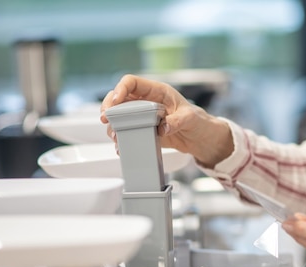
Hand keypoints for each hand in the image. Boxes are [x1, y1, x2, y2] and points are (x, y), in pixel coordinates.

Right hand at [100, 74, 233, 167]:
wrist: (200, 138)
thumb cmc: (197, 122)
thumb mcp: (190, 119)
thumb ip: (177, 120)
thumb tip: (163, 127)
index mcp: (157, 91)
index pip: (132, 82)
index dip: (120, 89)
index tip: (115, 102)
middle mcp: (146, 101)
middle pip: (119, 97)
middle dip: (109, 106)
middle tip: (105, 119)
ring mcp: (142, 116)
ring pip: (119, 115)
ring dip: (113, 125)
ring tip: (114, 135)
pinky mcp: (143, 130)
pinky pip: (126, 131)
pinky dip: (121, 138)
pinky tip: (120, 146)